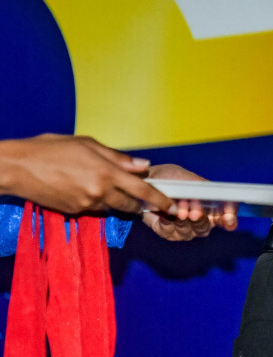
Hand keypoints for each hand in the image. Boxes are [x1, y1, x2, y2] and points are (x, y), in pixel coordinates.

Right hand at [0, 134, 171, 216]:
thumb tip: (142, 166)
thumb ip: (118, 158)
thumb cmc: (51, 149)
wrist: (18, 167)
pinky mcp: (74, 211)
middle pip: (129, 204)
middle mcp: (99, 191)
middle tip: (139, 194)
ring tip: (103, 184)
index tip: (171, 205)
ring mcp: (86, 204)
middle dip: (137, 201)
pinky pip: (94, 209)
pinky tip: (84, 187)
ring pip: (111, 207)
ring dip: (115, 200)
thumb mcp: (88, 144)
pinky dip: (96, 201)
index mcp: (106, 172)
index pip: (142, 190)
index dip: (159, 199)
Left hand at [140, 164, 237, 240]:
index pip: (227, 215)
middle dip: (200, 218)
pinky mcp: (169, 232)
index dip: (230, 218)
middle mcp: (201, 220)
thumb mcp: (186, 177)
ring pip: (189, 231)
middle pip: (206, 226)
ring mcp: (185, 228)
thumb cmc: (168, 178)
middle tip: (194, 211)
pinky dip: (168, 223)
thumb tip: (210, 195)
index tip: (228, 219)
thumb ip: (200, 186)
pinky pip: (171, 232)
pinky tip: (164, 214)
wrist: (144, 183)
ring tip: (177, 208)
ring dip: (182, 220)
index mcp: (212, 206)